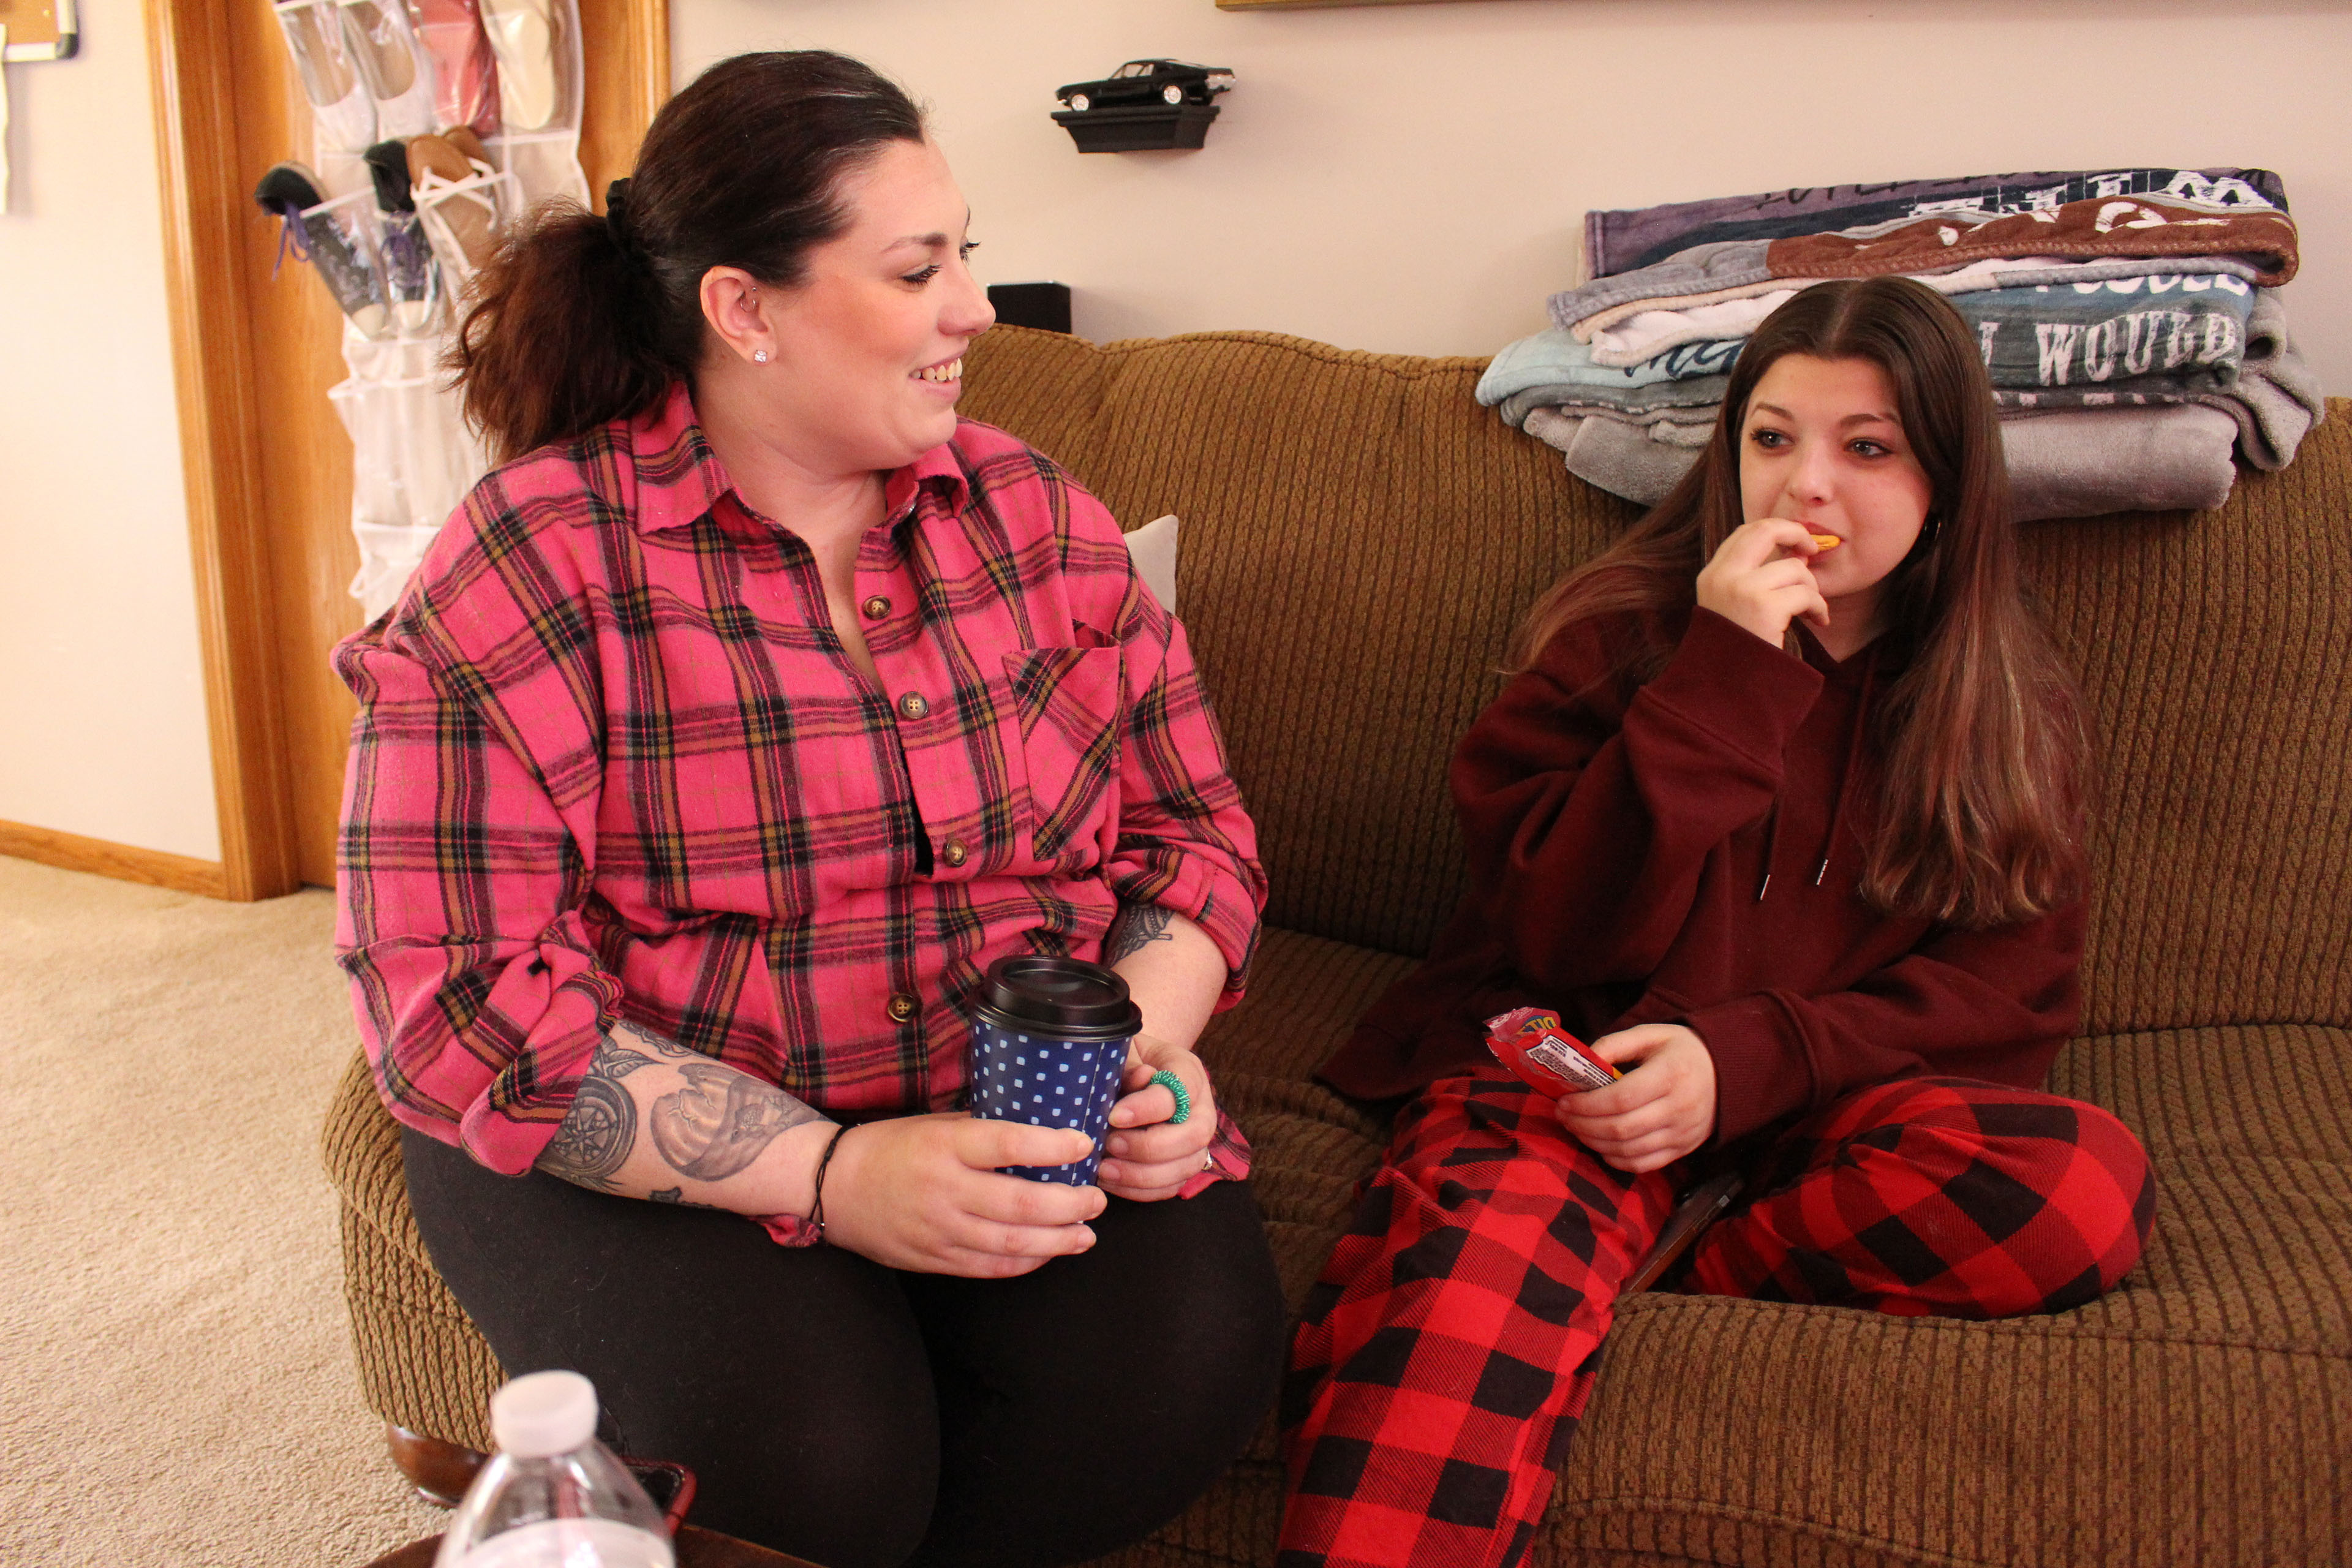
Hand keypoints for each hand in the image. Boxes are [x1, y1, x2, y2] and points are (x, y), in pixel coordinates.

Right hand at [817, 1112, 1105, 1276]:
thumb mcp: (933, 1124)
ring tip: (1086, 1234)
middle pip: (1020, 1203)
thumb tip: (1038, 1126)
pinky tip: (1048, 1253)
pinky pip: (989, 1267)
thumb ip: (981, 1130)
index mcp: (944, 1145)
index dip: (1052, 1146)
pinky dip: (1024, 1262)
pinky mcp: (933, 1259)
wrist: (832, 1187)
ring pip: (1011, 1242)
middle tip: (1097, 1199)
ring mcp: (939, 1229)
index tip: (1084, 1144)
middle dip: (1069, 1204)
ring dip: (1057, 1241)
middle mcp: (943, 1189)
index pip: (1008, 1144)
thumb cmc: (889, 1147)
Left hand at [1097, 1032, 1217, 1201]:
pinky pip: (1168, 1188)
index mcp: (1189, 1072)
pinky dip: (1138, 1190)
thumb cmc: (1127, 1060)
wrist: (1133, 1071)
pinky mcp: (1180, 1167)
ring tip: (1104, 1168)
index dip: (1149, 1108)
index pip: (1180, 1093)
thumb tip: (1141, 1077)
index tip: (1114, 1115)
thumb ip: (1131, 1064)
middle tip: (1111, 1144)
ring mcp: (1194, 1142)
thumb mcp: (1126, 1052)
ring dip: (1142, 1175)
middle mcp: (1201, 1109)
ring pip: (1184, 1168)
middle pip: (1193, 1136)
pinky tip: (1110, 1180)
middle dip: (1149, 1146)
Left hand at [1554, 1024, 1717, 1173]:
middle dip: (1583, 1125)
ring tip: (1576, 1128)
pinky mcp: (1683, 1150)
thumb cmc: (1680, 1051)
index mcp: (1671, 1075)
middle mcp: (1680, 1109)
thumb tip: (1580, 1062)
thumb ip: (1614, 1044)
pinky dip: (1615, 1159)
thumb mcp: (1650, 1034)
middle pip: (1621, 1129)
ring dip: (1594, 1142)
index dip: (1587, 1104)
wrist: (1728, 1072)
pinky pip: (1643, 1165)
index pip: (1621, 1098)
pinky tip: (1600, 1144)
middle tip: (1563, 1115)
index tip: (1565, 1101)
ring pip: (1628, 1151)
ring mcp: (1683, 1134)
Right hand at [1695, 518, 1831, 646]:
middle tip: (1812, 550)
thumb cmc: (1737, 651)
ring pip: (1795, 568)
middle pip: (1766, 530)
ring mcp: (1742, 589)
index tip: (1795, 545)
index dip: (1777, 530)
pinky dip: (1819, 607)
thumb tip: (1798, 552)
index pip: (1746, 531)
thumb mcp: (1733, 607)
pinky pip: (1806, 594)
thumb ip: (1754, 578)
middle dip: (1797, 533)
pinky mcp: (1764, 607)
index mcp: (1712, 575)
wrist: (1726, 690)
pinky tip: (1818, 621)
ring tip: (1810, 611)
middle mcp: (1722, 576)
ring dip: (1811, 589)